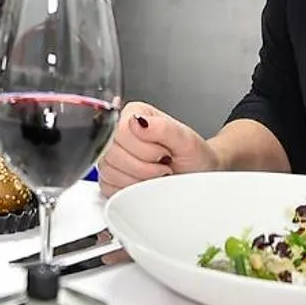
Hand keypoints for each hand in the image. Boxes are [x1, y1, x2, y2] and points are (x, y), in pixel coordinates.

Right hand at [97, 101, 219, 192]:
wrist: (197, 175)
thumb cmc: (193, 156)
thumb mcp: (186, 140)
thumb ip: (163, 128)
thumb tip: (137, 122)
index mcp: (133, 114)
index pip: (120, 132)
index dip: (143, 149)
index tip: (163, 153)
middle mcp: (119, 132)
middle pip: (112, 153)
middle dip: (143, 167)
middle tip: (163, 164)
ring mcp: (112, 155)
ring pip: (109, 171)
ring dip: (138, 179)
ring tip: (156, 173)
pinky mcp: (110, 176)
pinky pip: (108, 186)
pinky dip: (129, 190)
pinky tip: (144, 183)